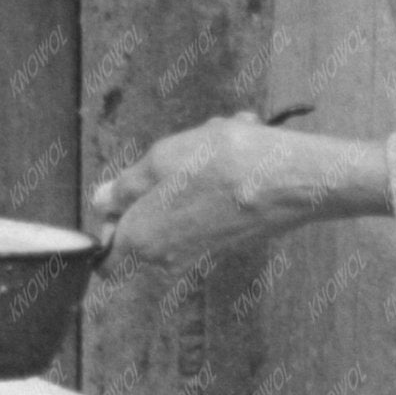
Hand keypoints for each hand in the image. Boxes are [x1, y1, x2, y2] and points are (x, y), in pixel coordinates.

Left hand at [87, 112, 324, 266]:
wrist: (292, 181)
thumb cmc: (224, 165)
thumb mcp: (162, 160)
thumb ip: (126, 185)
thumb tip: (103, 202)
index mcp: (141, 241)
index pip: (106, 258)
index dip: (106, 226)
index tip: (118, 196)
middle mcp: (167, 256)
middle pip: (143, 221)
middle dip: (156, 180)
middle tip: (176, 152)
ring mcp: (198, 249)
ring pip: (178, 202)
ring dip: (192, 166)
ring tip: (216, 136)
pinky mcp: (226, 238)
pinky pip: (208, 201)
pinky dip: (218, 173)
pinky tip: (239, 141)